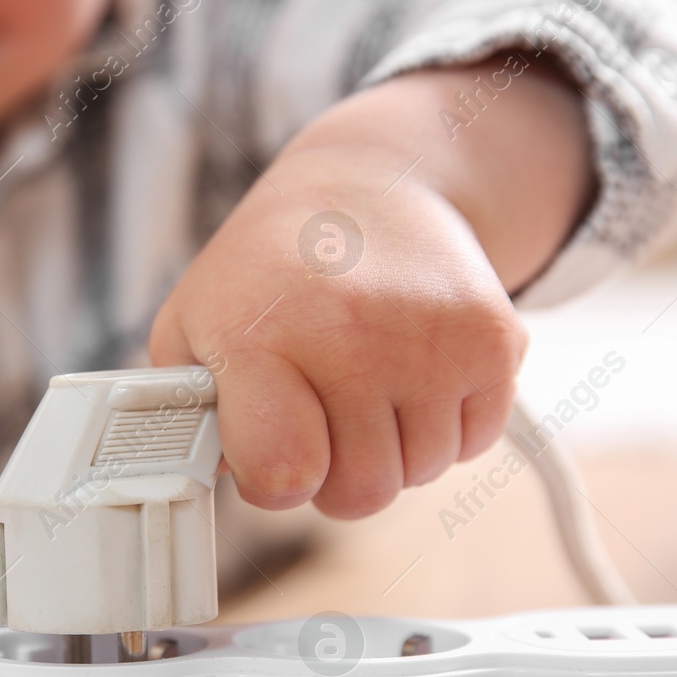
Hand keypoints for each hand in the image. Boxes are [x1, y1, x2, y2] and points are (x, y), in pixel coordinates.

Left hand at [150, 55, 591, 517]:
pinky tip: (415, 371)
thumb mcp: (193, 325)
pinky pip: (473, 442)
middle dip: (337, 474)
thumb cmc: (268, 272)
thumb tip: (194, 483)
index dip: (275, 481)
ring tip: (368, 382)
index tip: (271, 451)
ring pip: (421, 472)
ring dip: (394, 449)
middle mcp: (351, 333)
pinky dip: (446, 425)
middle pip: (361, 492)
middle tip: (321, 417)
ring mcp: (431, 338)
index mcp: (260, 336)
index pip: (282, 475)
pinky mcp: (495, 339)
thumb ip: (182, 413)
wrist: (371, 184)